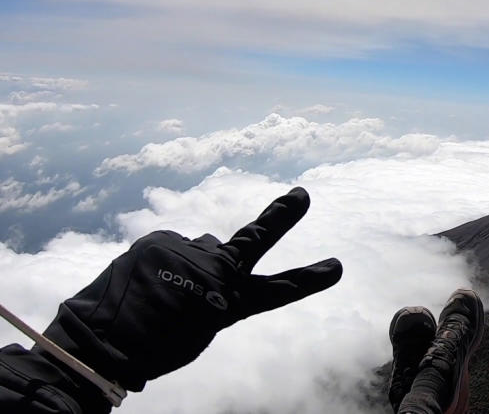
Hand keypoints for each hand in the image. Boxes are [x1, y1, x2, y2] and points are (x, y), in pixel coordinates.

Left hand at [40, 187, 341, 391]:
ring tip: (166, 292)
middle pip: (254, 239)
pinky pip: (171, 246)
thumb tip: (209, 242)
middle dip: (281, 215)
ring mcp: (186, 251)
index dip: (310, 278)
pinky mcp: (160, 239)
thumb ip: (213, 283)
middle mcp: (213, 273)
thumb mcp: (198, 325)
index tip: (337, 266)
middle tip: (301, 194)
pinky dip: (165, 260)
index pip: (279, 290)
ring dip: (193, 261)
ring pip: (201, 248)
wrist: (100, 342)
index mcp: (229, 304)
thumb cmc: (156, 346)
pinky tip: (145, 283)